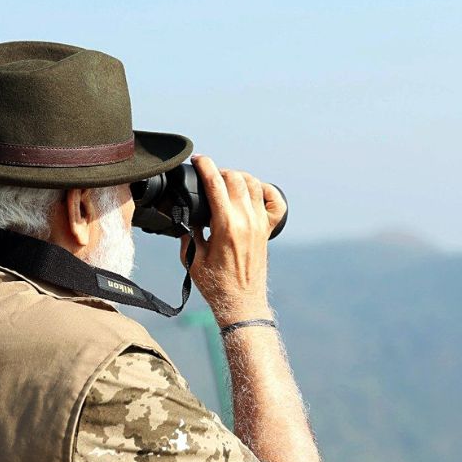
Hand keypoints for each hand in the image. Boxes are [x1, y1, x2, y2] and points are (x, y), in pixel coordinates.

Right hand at [180, 155, 286, 325]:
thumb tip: (188, 218)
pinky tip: (253, 192)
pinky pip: (274, 201)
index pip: (215, 183)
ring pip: (254, 184)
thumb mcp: (194, 258)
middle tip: (209, 176)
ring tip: (226, 182)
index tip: (197, 159)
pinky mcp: (267, 230)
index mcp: (226, 226)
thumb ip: (190, 233)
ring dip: (239, 177)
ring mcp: (260, 224)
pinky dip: (264, 191)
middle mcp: (246, 221)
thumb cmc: (216, 284)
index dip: (205, 165)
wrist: (241, 302)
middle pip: (236, 178)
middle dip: (220, 171)